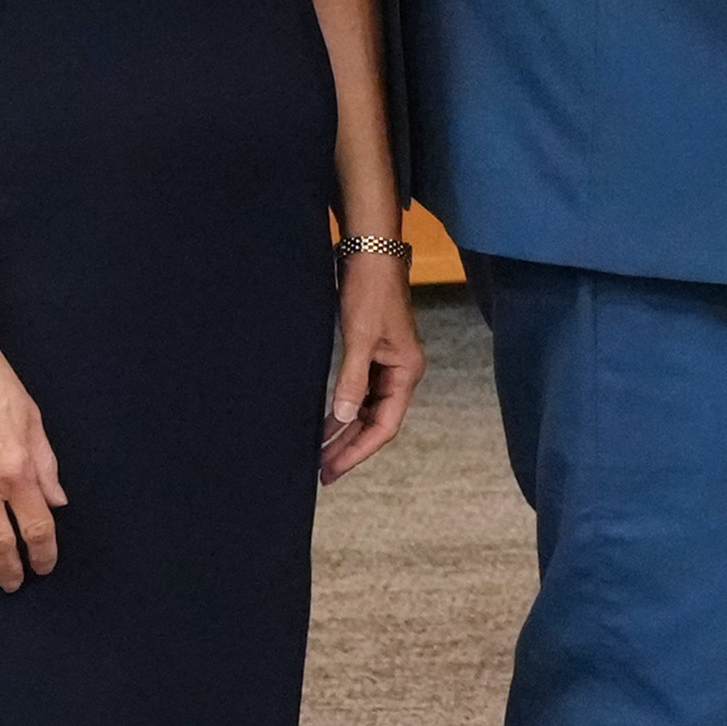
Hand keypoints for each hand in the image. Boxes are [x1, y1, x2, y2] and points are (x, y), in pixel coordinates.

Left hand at [318, 250, 423, 483]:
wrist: (371, 254)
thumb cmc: (370, 291)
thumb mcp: (359, 337)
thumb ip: (352, 380)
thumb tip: (343, 418)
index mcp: (407, 372)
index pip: (385, 426)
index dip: (358, 451)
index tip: (332, 469)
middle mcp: (401, 373)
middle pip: (376, 423)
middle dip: (349, 447)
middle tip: (322, 471)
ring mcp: (387, 365)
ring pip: (367, 410)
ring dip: (345, 431)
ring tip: (320, 454)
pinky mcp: (373, 355)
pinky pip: (360, 393)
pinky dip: (343, 409)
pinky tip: (326, 422)